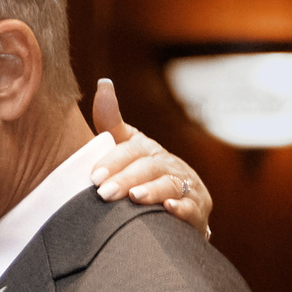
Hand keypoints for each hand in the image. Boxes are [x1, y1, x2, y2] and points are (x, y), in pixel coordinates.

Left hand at [89, 78, 213, 235]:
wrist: (181, 201)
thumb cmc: (144, 173)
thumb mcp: (129, 147)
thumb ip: (111, 122)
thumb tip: (103, 83)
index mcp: (150, 150)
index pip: (132, 150)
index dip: (114, 161)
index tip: (94, 175)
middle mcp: (169, 164)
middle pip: (149, 168)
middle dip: (126, 179)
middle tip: (105, 193)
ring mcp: (186, 185)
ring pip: (170, 185)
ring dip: (153, 191)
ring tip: (135, 197)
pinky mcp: (197, 208)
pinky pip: (192, 208)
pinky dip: (182, 209)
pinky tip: (170, 209)